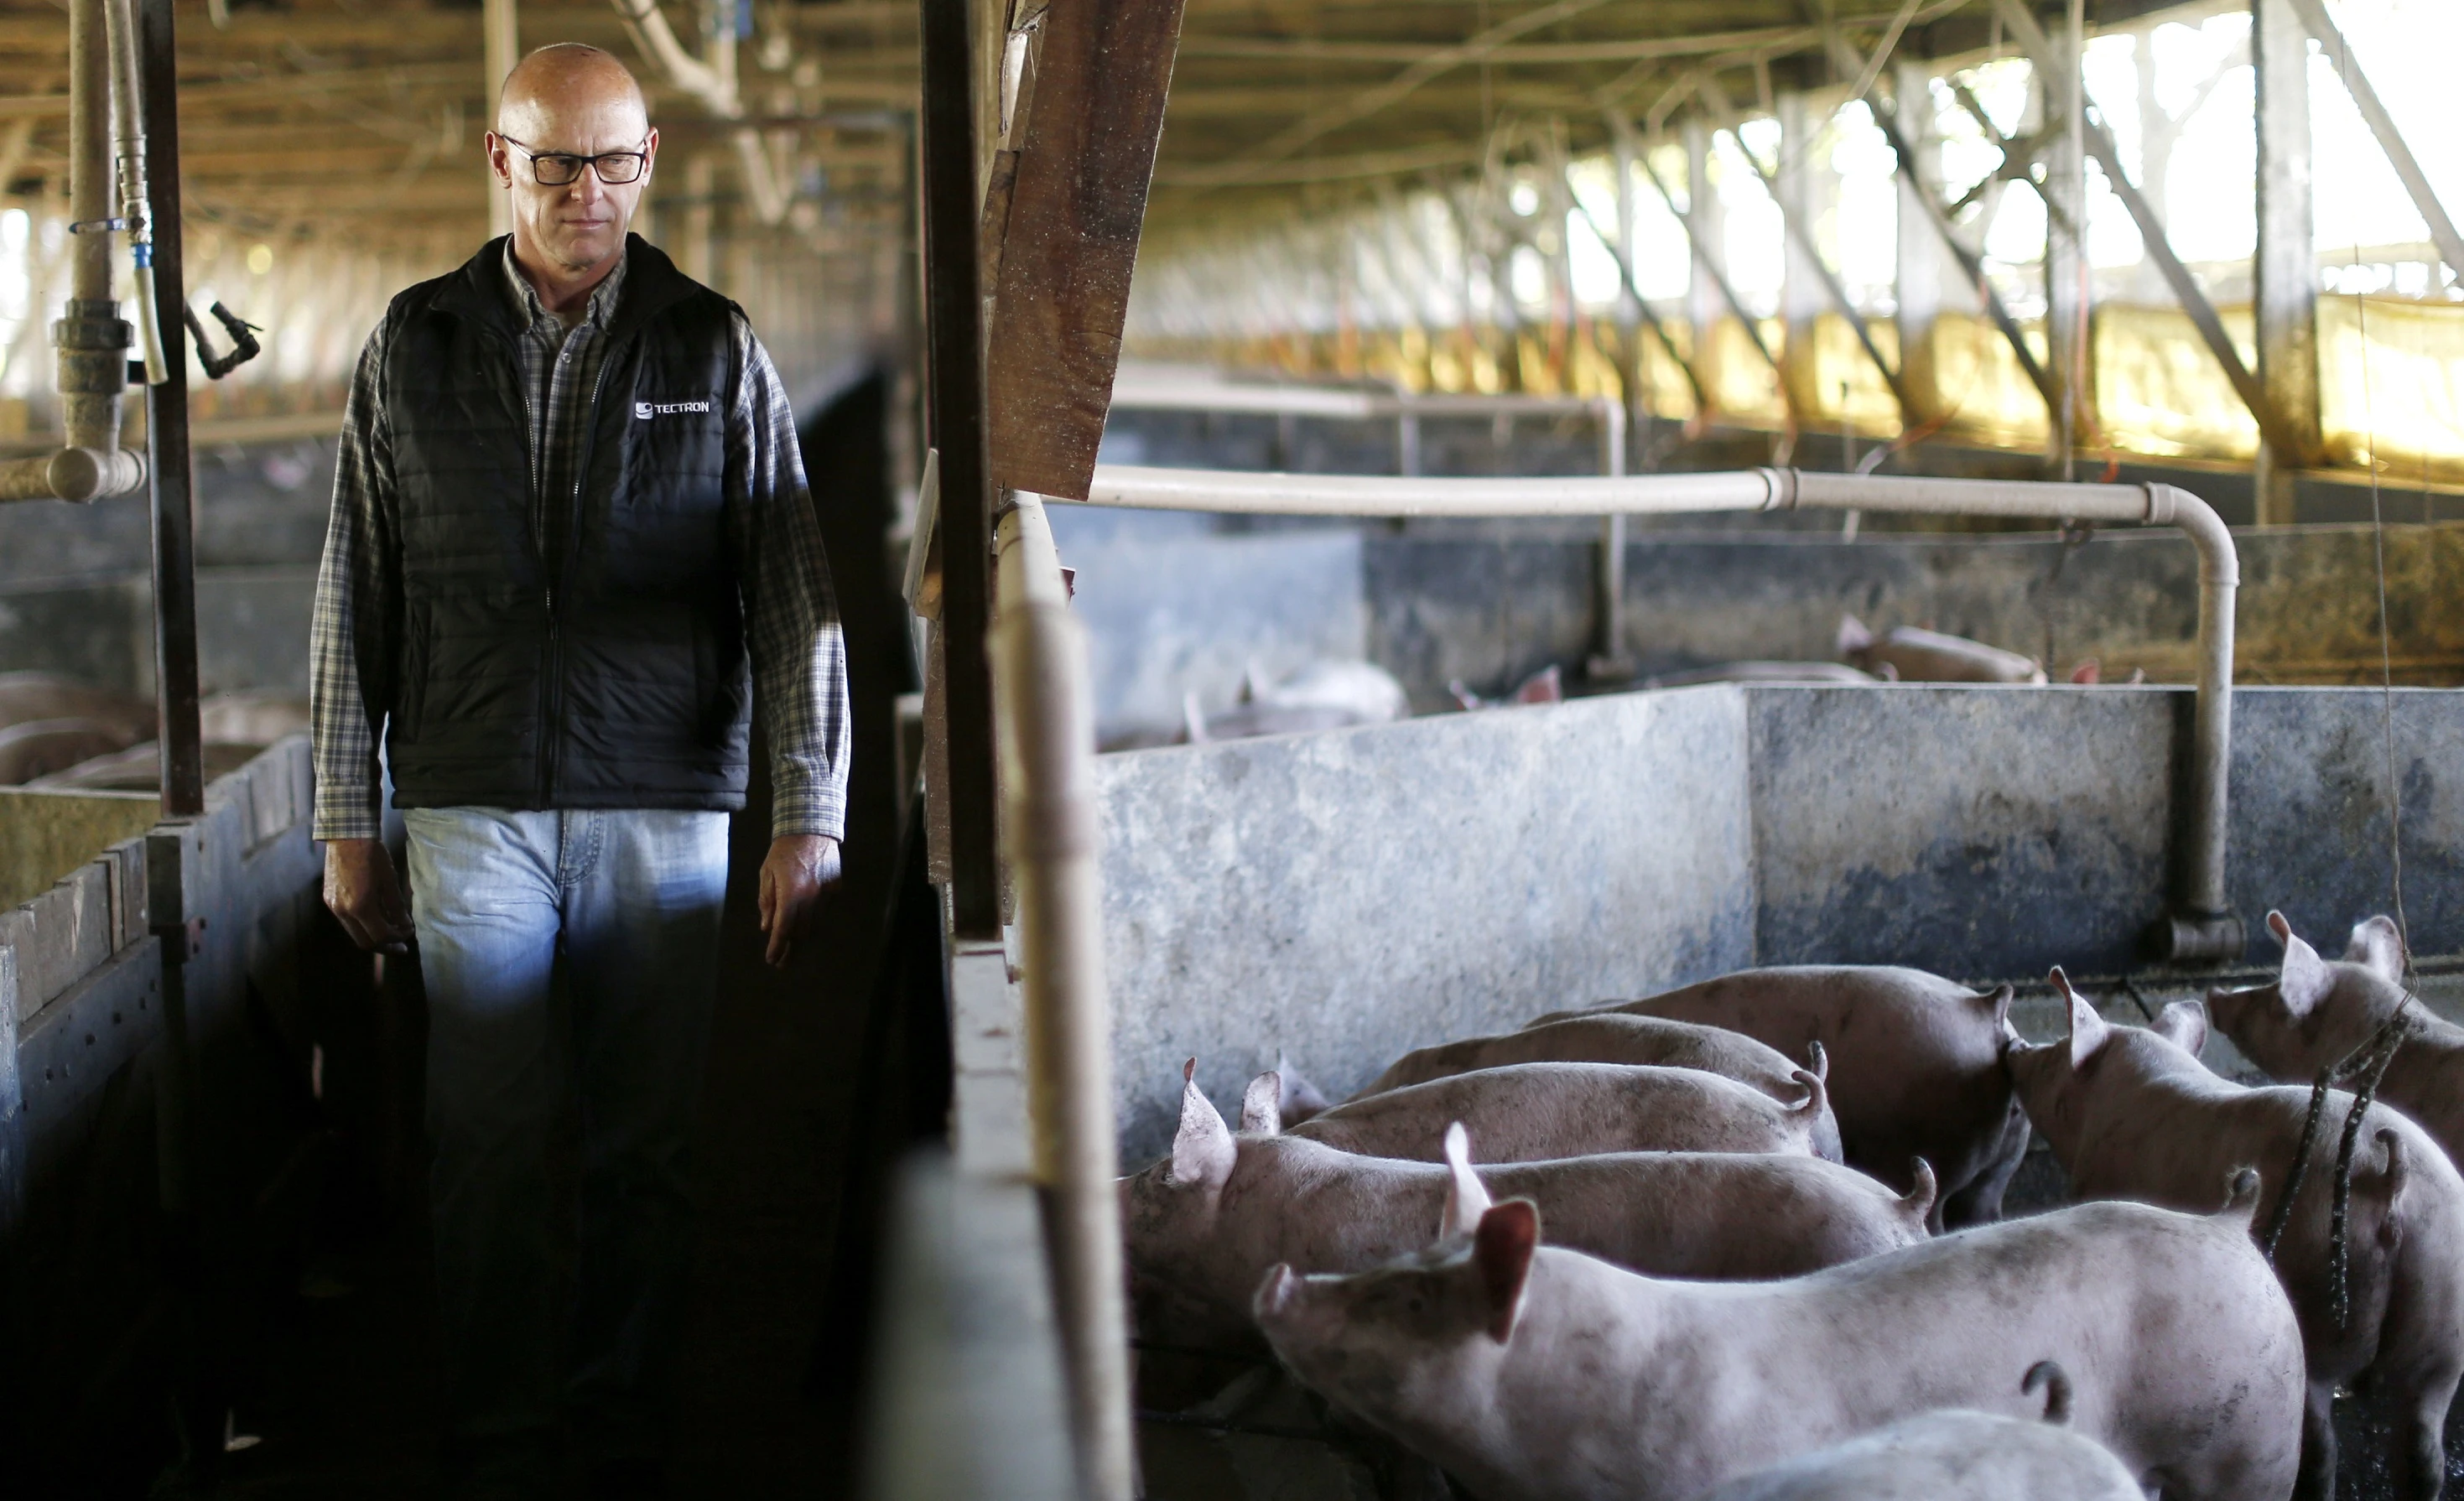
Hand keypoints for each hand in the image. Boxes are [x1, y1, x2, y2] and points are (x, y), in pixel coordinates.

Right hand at [324, 837, 413, 954]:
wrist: (346, 837)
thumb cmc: (372, 855)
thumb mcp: (390, 881)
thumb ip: (397, 907)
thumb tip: (405, 926)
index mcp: (360, 906)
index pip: (381, 936)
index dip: (398, 938)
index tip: (409, 932)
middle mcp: (343, 911)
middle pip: (365, 942)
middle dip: (385, 947)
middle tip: (401, 946)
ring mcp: (333, 906)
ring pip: (354, 934)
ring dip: (373, 938)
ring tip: (390, 935)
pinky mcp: (329, 900)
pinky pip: (347, 922)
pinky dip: (363, 926)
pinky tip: (376, 920)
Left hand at [759, 834, 841, 967]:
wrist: (811, 829)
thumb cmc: (783, 851)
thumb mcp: (767, 874)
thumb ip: (767, 902)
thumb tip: (767, 927)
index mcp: (790, 894)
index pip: (783, 929)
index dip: (777, 947)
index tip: (772, 960)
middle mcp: (810, 898)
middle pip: (801, 933)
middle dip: (791, 950)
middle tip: (783, 963)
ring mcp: (826, 894)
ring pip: (815, 925)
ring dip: (803, 939)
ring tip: (794, 951)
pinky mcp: (836, 889)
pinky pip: (824, 912)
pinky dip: (814, 921)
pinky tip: (807, 927)